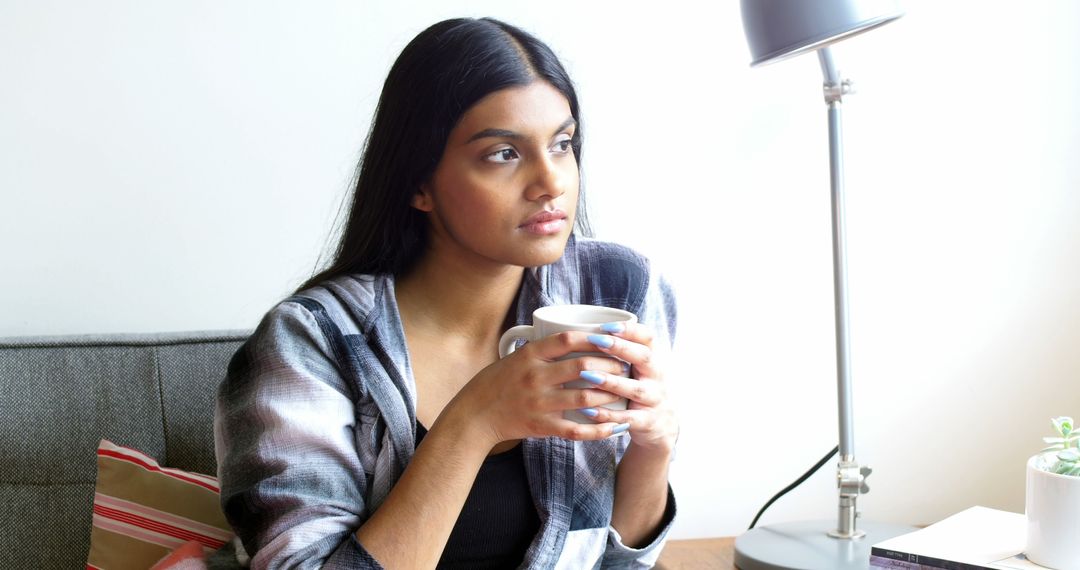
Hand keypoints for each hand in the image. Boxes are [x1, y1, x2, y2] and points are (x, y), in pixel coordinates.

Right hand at [443, 331, 634, 446]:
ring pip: (585, 398)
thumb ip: (541, 350)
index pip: (567, 339)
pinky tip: (613, 427)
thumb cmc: (495, 383)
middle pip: (583, 366)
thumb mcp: (514, 358)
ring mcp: (539, 403)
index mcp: (529, 356)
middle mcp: (536, 377)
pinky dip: (598, 429)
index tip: (611, 337)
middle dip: (610, 365)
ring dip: (610, 396)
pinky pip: (576, 430)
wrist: (474, 416)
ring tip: (624, 392)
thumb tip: (573, 338)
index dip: (593, 336)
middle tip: (624, 366)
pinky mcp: (541, 426)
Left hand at [574, 322, 677, 454]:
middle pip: (644, 358)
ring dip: (611, 381)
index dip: (629, 330)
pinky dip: (607, 414)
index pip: (648, 337)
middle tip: (596, 340)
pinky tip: (587, 410)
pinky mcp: (647, 422)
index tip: (606, 325)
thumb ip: (618, 351)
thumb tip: (582, 328)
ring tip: (587, 375)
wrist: (661, 425)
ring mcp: (654, 399)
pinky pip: (627, 418)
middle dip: (620, 348)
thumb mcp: (636, 368)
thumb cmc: (638, 388)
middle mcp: (657, 376)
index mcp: (652, 359)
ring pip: (635, 389)